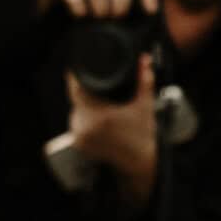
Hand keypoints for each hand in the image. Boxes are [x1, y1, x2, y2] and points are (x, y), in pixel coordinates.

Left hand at [67, 55, 158, 208]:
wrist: (140, 161)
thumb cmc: (143, 134)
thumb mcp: (145, 104)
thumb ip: (144, 80)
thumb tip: (144, 59)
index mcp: (98, 116)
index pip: (76, 90)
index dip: (75, 78)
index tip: (78, 70)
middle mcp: (85, 127)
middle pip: (76, 100)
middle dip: (86, 93)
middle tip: (101, 91)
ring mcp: (80, 137)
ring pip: (76, 112)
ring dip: (84, 106)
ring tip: (103, 106)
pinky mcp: (79, 144)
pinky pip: (76, 124)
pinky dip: (84, 119)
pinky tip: (98, 118)